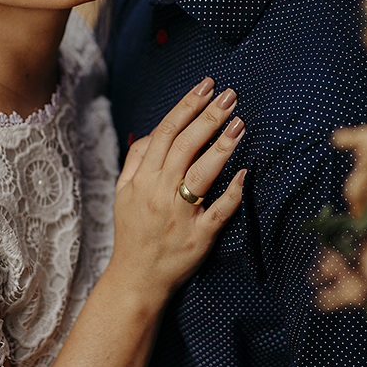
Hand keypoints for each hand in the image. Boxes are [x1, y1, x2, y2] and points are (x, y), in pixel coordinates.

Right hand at [112, 77, 245, 301]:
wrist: (135, 279)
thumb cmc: (133, 232)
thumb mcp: (122, 193)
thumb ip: (136, 160)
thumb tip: (155, 132)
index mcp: (142, 180)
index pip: (165, 133)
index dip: (186, 106)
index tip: (206, 86)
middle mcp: (159, 194)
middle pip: (185, 146)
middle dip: (208, 117)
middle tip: (230, 97)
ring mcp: (180, 216)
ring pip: (201, 174)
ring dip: (221, 146)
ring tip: (240, 123)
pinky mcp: (199, 238)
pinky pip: (218, 211)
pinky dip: (231, 192)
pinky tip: (244, 172)